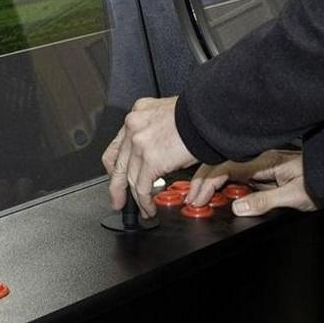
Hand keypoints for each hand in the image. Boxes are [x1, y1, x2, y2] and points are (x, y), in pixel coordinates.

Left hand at [102, 96, 197, 216]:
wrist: (208, 115)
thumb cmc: (197, 115)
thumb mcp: (169, 115)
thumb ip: (156, 131)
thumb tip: (159, 151)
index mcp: (138, 113)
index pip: (118, 143)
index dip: (115, 164)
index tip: (117, 175)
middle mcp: (134, 126)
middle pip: (118, 163)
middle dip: (117, 186)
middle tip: (118, 200)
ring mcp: (140, 143)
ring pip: (130, 178)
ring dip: (136, 199)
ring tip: (142, 209)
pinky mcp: (151, 160)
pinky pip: (142, 187)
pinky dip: (145, 202)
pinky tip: (149, 208)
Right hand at [183, 149, 313, 216]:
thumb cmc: (320, 182)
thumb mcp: (294, 196)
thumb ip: (264, 201)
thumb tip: (238, 207)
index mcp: (264, 161)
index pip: (226, 167)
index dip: (208, 182)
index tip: (197, 198)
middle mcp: (260, 159)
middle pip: (221, 165)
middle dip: (203, 181)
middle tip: (190, 199)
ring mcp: (261, 165)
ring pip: (227, 170)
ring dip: (210, 182)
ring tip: (197, 196)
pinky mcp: (264, 172)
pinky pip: (237, 176)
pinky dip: (222, 184)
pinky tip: (217, 193)